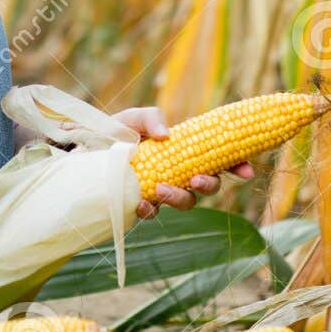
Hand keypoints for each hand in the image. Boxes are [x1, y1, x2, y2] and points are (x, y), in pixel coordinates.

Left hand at [112, 106, 254, 221]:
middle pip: (207, 186)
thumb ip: (151, 118)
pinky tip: (141, 203)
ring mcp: (161, 190)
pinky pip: (153, 214)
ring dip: (180, 199)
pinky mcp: (142, 204)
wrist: (83, 149)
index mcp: (184, 151)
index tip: (247, 170)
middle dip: (209, 185)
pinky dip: (150, 210)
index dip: (237, 166)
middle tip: (197, 179)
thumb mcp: (134, 118)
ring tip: (162, 189)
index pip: (219, 159)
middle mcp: (178, 173)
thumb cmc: (115, 131)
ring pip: (185, 203)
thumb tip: (167, 136)